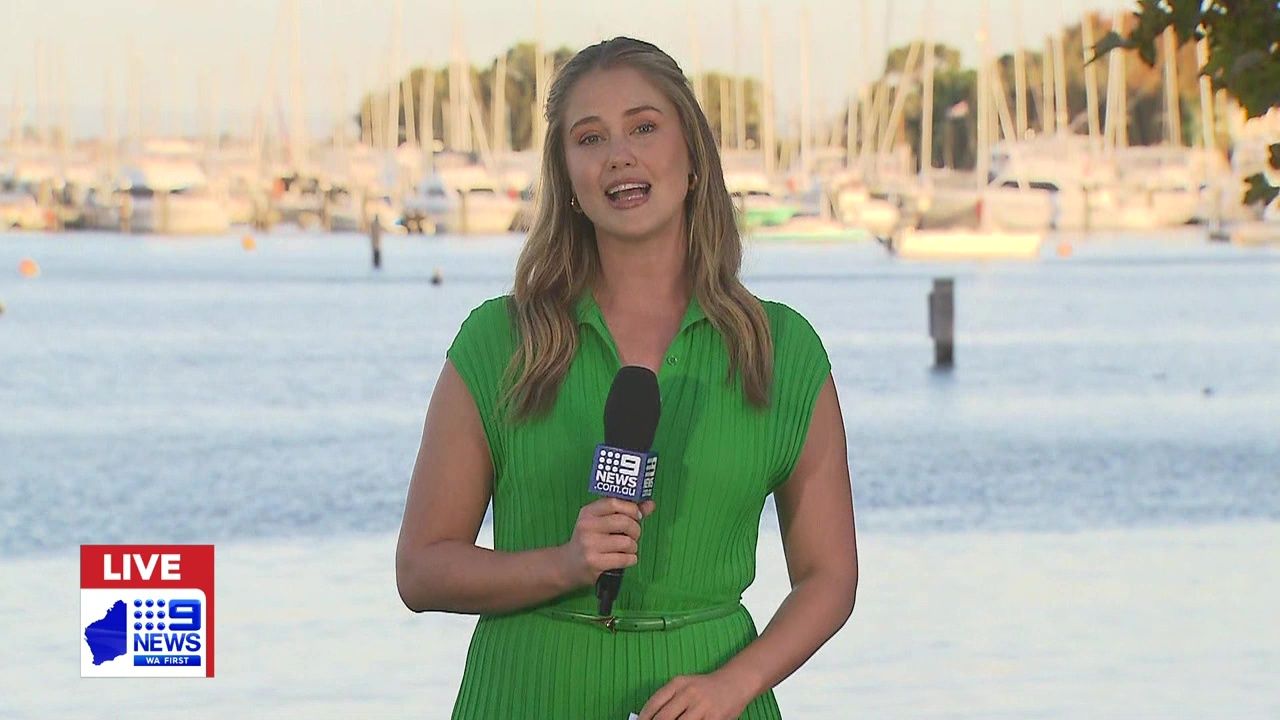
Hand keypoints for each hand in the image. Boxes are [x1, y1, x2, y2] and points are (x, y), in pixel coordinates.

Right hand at [557, 497, 655, 588]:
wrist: (568, 565)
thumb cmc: (590, 541)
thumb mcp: (601, 522)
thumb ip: (626, 512)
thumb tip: (650, 504)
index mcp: (588, 512)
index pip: (614, 502)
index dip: (631, 508)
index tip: (637, 516)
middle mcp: (587, 526)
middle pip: (624, 522)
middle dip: (636, 530)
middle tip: (633, 536)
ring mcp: (590, 545)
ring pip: (627, 542)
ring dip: (633, 547)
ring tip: (627, 549)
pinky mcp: (594, 562)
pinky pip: (625, 559)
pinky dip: (631, 559)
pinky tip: (624, 559)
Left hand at [637, 670, 752, 719]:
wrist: (735, 683)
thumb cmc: (705, 688)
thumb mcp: (685, 686)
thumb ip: (668, 699)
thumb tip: (647, 718)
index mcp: (678, 683)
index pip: (654, 703)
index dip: (644, 717)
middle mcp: (689, 693)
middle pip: (664, 718)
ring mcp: (702, 706)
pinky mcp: (714, 718)